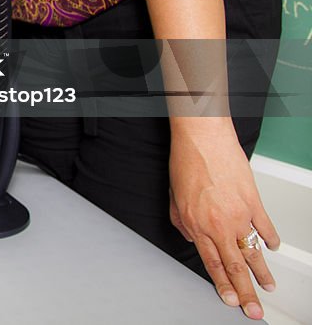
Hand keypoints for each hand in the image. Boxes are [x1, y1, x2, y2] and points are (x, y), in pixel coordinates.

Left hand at [168, 118, 278, 319]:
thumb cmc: (186, 162)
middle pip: (235, 266)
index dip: (222, 285)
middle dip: (245, 292)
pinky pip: (265, 227)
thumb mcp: (173, 197)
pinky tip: (272, 248)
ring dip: (261, 272)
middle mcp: (219, 224)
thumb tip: (190, 238)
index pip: (212, 264)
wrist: (202, 138)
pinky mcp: (254, 202)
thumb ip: (181, 223)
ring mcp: (239, 214)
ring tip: (268, 287)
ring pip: (253, 252)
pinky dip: (270, 239)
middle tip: (252, 309)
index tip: (229, 300)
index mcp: (197, 225)